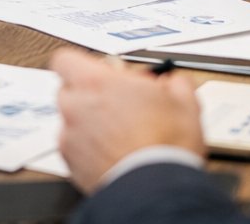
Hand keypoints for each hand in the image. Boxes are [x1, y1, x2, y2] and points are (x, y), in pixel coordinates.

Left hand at [53, 48, 205, 192]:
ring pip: (71, 121)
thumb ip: (173, 82)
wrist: (154, 189)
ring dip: (88, 123)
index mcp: (96, 82)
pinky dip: (88, 149)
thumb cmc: (164, 145)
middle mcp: (76, 107)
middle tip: (117, 104)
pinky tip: (113, 154)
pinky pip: (74, 148)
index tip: (102, 73)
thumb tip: (174, 83)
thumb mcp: (184, 102)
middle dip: (89, 95)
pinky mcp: (71, 164)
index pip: (65, 59)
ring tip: (119, 134)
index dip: (81, 65)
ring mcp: (70, 136)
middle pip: (68, 90)